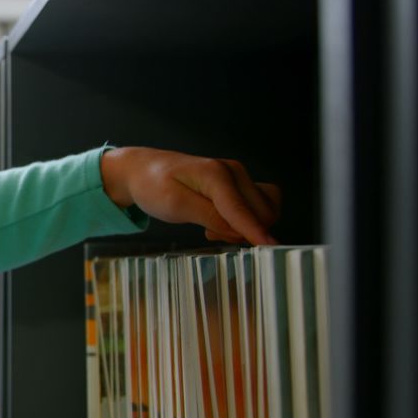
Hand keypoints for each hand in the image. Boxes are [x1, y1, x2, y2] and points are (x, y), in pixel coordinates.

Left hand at [99, 147, 280, 245]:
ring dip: (247, 226)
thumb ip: (209, 217)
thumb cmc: (154, 186)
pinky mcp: (238, 183)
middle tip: (209, 232)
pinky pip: (256, 206)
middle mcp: (234, 171)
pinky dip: (246, 220)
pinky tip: (221, 222)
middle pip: (262, 212)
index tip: (273, 247)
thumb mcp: (174, 206)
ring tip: (212, 227)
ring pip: (264, 210)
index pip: (242, 209)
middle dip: (244, 231)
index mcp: (216, 174)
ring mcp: (238, 176)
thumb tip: (239, 232)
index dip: (257, 231)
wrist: (144, 170)